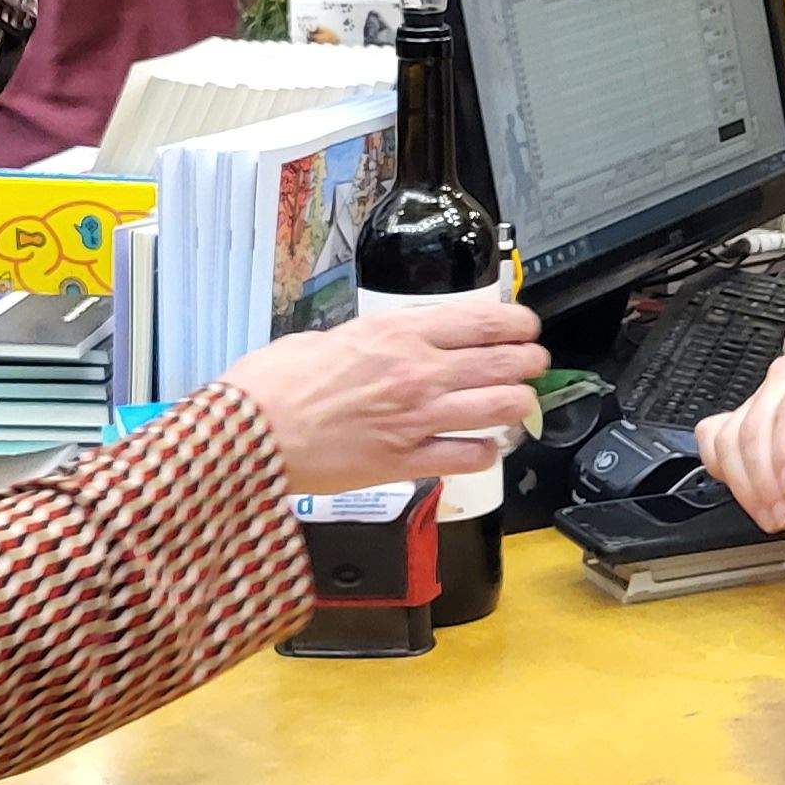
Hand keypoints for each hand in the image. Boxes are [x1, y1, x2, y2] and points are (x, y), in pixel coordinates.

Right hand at [218, 302, 547, 496]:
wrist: (250, 434)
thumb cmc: (275, 384)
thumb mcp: (328, 338)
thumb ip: (371, 341)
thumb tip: (391, 344)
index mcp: (397, 333)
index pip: (483, 321)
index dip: (518, 324)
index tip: (526, 328)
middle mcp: (418, 373)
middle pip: (503, 363)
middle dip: (529, 363)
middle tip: (533, 365)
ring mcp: (417, 419)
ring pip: (499, 409)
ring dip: (518, 404)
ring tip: (520, 402)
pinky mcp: (406, 462)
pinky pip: (469, 456)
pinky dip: (487, 451)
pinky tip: (485, 446)